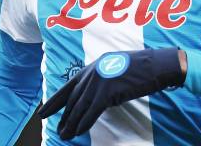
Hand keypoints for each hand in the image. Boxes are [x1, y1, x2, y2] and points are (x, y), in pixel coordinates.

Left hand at [37, 48, 184, 139]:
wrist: (156, 65)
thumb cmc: (141, 67)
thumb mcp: (116, 67)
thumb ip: (102, 78)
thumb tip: (94, 95)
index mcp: (92, 66)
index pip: (69, 86)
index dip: (55, 100)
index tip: (44, 112)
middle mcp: (92, 73)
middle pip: (72, 99)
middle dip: (62, 115)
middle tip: (56, 129)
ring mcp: (99, 82)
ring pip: (80, 107)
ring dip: (71, 123)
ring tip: (65, 136)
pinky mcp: (108, 92)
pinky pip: (92, 112)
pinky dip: (84, 123)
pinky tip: (78, 132)